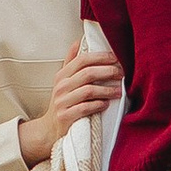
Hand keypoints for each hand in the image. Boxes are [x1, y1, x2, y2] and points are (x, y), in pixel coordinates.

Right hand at [18, 40, 123, 166]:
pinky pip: (85, 108)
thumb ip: (71, 62)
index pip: (82, 60)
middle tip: (121, 73)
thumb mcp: (63, 81)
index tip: (115, 57)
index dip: (100, 57)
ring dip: (107, 90)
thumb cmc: (63, 102)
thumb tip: (78, 41)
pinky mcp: (66, 116)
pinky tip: (106, 104)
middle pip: (87, 73)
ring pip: (88, 91)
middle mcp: (61, 87)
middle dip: (107, 71)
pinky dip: (98, 105)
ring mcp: (62, 101)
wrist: (49, 128)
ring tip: (119, 91)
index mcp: (62, 75)